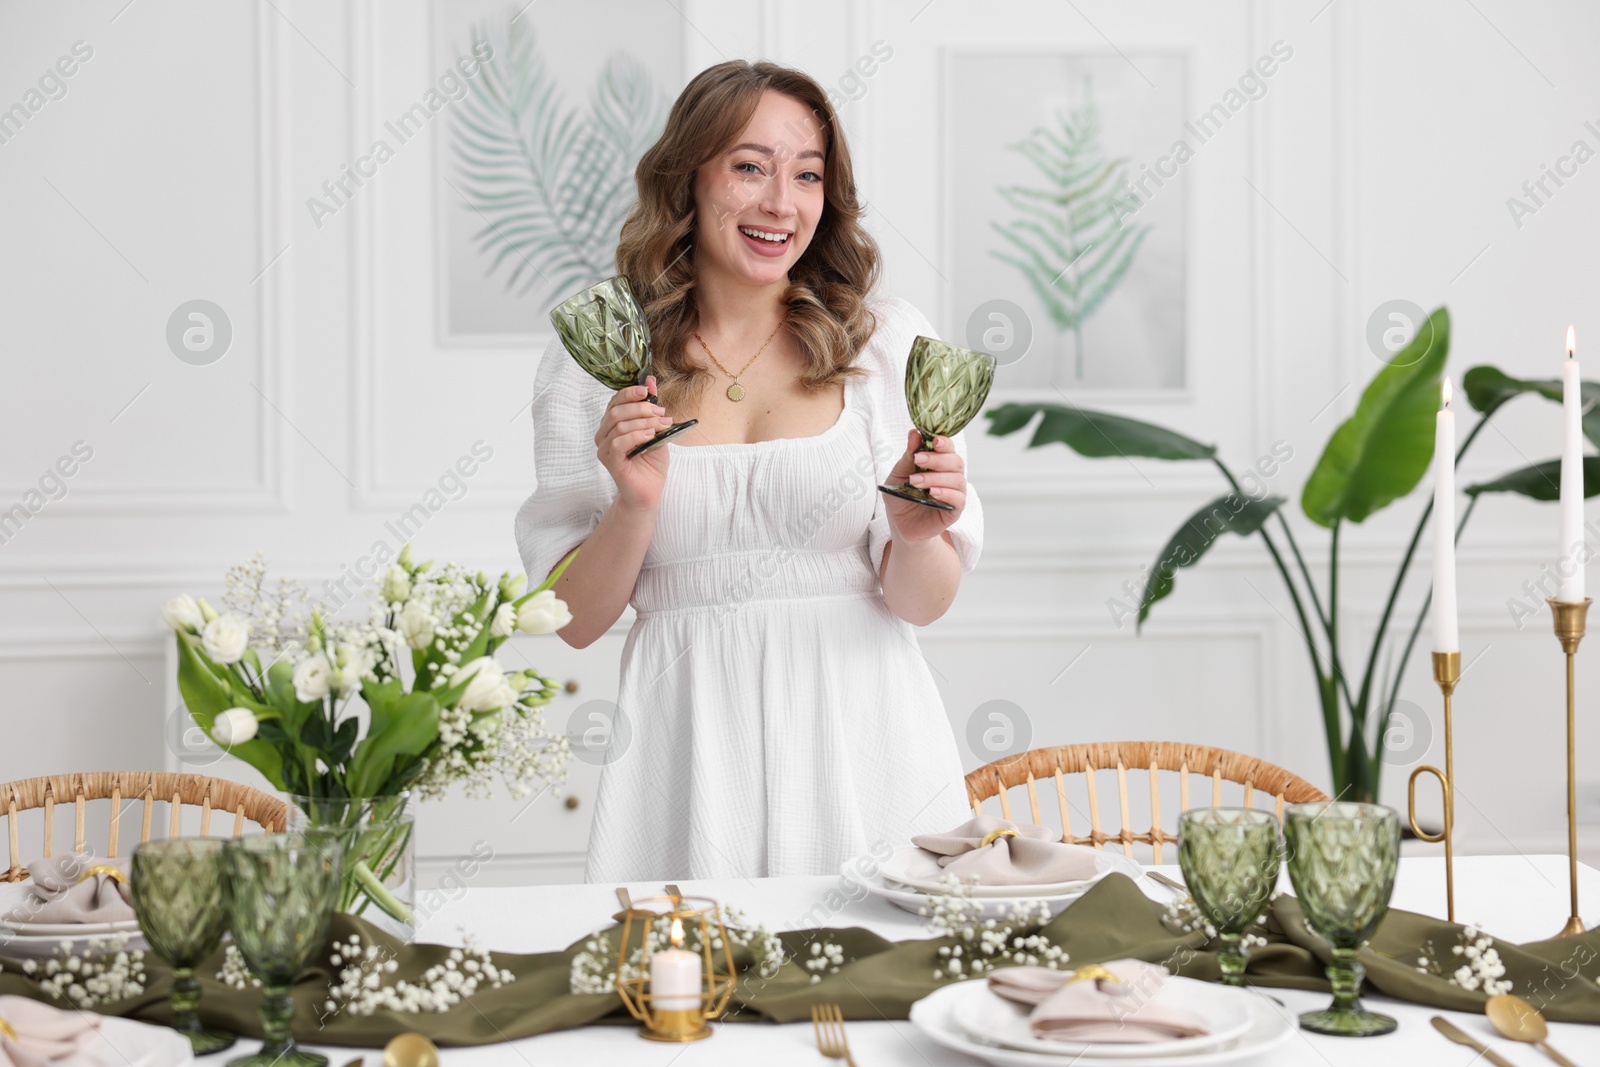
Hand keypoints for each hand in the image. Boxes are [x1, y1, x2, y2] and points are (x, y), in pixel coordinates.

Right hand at [596, 375, 672, 510]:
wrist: (650, 490)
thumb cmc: (651, 462)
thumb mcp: (656, 429)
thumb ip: (651, 408)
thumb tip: (651, 381)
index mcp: (612, 424)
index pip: (616, 401)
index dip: (631, 392)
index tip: (649, 389)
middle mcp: (604, 434)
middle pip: (616, 411)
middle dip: (641, 408)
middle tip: (661, 412)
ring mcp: (605, 448)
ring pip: (619, 425)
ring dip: (644, 422)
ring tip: (661, 425)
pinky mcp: (610, 461)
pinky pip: (619, 443)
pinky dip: (636, 436)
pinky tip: (650, 436)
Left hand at [883, 428, 965, 544]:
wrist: (900, 526)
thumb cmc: (901, 497)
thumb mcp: (898, 476)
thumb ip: (907, 457)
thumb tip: (914, 433)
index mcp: (938, 463)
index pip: (948, 448)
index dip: (944, 442)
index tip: (933, 441)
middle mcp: (950, 476)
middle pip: (955, 461)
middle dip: (937, 459)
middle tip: (918, 460)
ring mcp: (954, 493)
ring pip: (957, 479)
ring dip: (936, 478)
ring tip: (916, 482)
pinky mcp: (955, 510)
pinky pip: (959, 499)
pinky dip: (947, 493)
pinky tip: (932, 493)